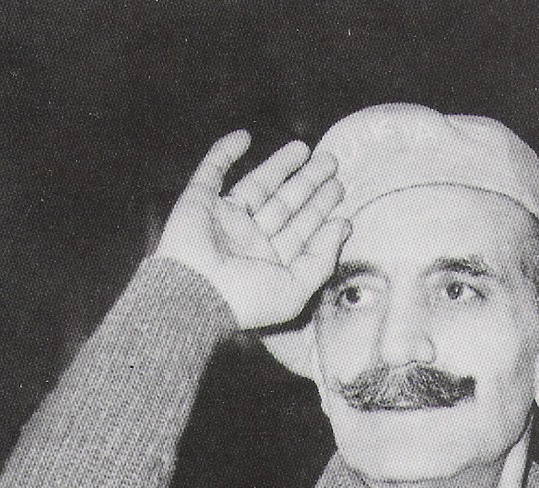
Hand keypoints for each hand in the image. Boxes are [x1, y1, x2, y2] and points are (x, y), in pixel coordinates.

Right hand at [155, 131, 350, 330]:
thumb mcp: (296, 289)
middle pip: (285, 205)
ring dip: (280, 165)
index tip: (340, 192)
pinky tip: (244, 136)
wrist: (194, 293)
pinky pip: (213, 170)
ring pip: (258, 185)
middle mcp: (250, 240)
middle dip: (308, 184)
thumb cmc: (246, 300)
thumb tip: (343, 226)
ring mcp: (226, 219)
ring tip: (305, 148)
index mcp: (272, 263)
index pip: (302, 231)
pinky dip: (225, 152)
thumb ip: (322, 259)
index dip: (321, 211)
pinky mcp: (200, 201)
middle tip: (331, 162)